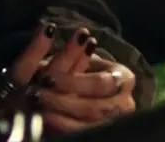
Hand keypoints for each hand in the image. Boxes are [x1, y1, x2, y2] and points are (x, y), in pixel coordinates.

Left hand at [6, 23, 137, 134]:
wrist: (91, 96)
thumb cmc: (84, 72)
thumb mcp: (80, 59)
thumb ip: (75, 51)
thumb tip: (66, 33)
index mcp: (125, 79)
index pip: (101, 83)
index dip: (74, 82)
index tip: (48, 78)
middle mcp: (126, 103)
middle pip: (95, 106)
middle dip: (63, 99)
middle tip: (38, 94)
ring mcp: (116, 122)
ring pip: (88, 122)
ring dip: (61, 113)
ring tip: (38, 106)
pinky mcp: (103, 132)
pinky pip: (83, 134)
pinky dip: (63, 127)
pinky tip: (46, 119)